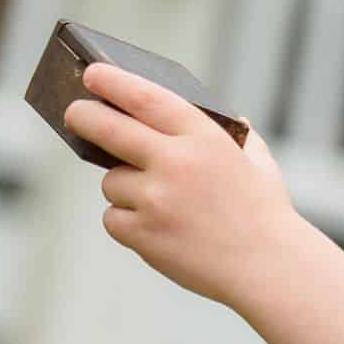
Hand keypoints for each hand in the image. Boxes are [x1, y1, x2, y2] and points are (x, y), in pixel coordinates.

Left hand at [64, 62, 303, 305]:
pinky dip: (128, 222)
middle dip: (83, 116)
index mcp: (204, 138)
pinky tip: (157, 229)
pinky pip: (113, 218)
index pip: (145, 97)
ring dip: (124, 187)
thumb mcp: (259, 163)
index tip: (92, 74)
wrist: (269, 269)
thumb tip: (228, 118)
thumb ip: (239, 137)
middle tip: (74, 114)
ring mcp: (156, 199)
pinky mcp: (144, 234)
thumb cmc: (265, 215)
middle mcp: (176, 163)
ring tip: (160, 204)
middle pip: (107, 129)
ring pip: (111, 182)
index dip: (113, 82)